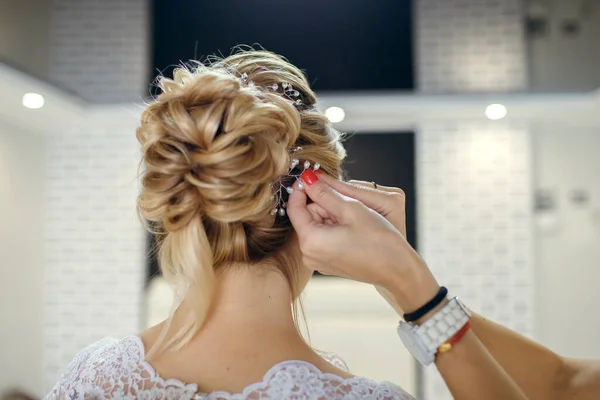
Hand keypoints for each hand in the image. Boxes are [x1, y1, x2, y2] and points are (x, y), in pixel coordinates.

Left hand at [287, 170, 438, 311]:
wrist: (398, 270)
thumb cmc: (379, 241)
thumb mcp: (351, 209)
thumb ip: (325, 192)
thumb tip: (308, 177)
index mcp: (310, 241)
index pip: (294, 207)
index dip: (303, 188)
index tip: (314, 176)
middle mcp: (309, 254)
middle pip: (307, 216)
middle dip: (323, 203)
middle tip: (346, 203)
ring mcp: (318, 261)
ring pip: (316, 225)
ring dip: (330, 214)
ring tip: (353, 217)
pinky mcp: (328, 263)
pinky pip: (323, 238)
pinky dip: (334, 227)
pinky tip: (353, 228)